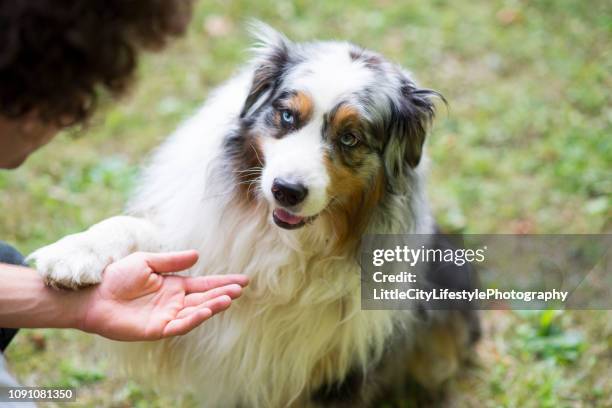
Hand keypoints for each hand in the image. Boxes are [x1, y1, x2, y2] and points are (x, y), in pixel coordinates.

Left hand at [78, 250, 247, 340]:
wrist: (93, 294)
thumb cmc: (117, 276)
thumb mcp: (147, 262)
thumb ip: (171, 261)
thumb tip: (197, 256)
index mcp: (174, 286)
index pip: (204, 285)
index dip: (223, 282)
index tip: (243, 280)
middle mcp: (174, 302)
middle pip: (204, 299)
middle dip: (222, 294)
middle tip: (240, 289)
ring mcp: (167, 316)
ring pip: (196, 312)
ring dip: (213, 306)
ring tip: (228, 298)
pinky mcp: (156, 329)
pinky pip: (179, 325)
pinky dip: (194, 319)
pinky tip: (206, 310)